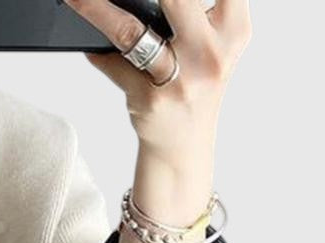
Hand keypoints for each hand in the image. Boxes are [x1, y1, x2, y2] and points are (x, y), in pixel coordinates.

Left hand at [62, 0, 252, 242]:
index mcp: (234, 30)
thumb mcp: (209, 46)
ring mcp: (180, 78)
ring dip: (97, 10)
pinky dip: (98, 55)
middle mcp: (211, 53)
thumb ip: (192, 13)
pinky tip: (91, 47)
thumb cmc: (192, 86)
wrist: (183, 147)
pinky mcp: (150, 100)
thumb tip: (132, 0)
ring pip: (131, 32)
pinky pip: (114, 65)